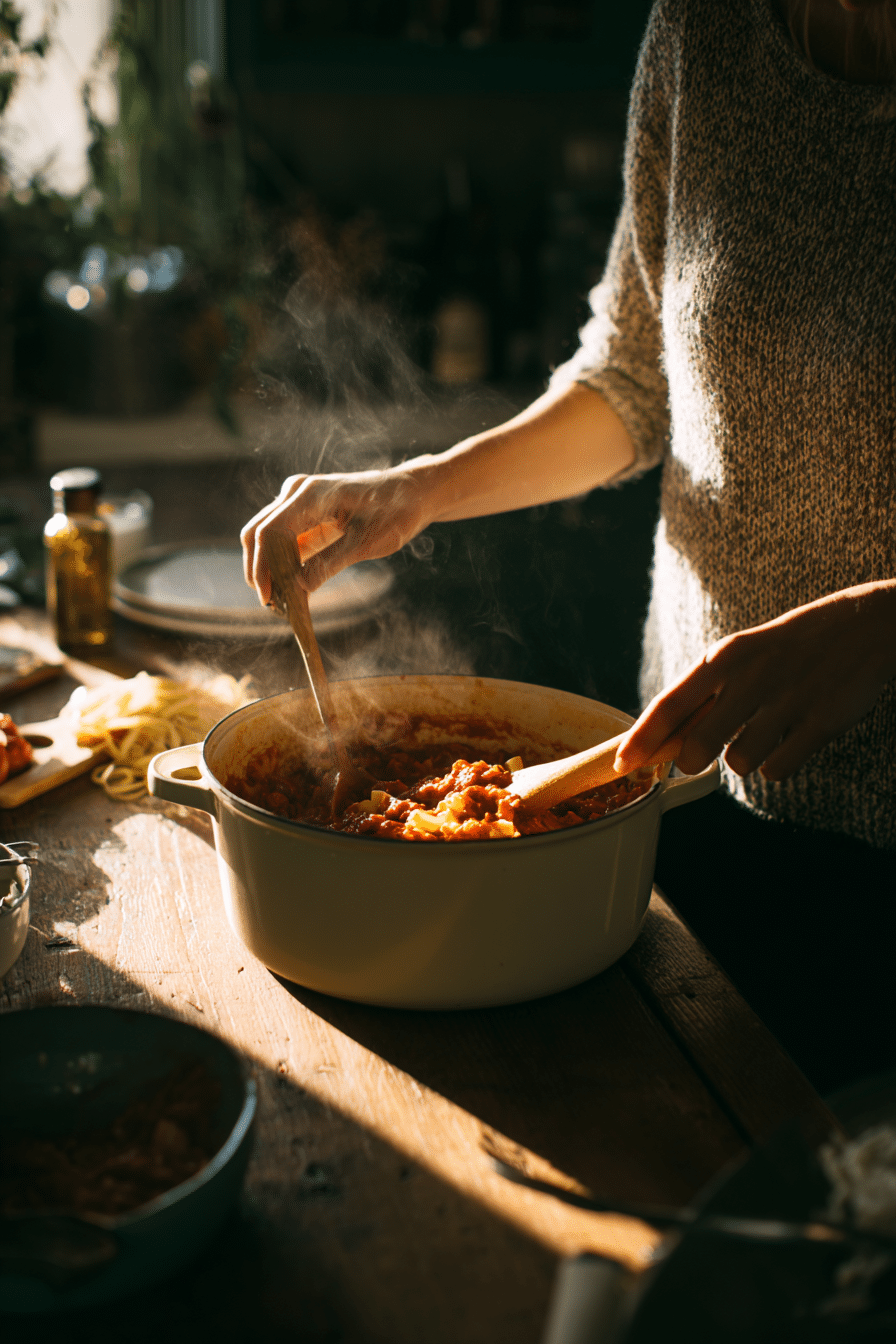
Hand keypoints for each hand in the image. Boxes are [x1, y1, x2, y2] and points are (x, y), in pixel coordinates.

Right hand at [241, 466, 430, 605]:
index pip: (269, 531)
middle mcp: (297, 493)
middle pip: (258, 532)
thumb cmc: (394, 512)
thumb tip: (298, 588)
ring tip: (280, 601)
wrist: (411, 493)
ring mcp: (299, 502)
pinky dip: (284, 563)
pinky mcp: (305, 515)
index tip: (267, 598)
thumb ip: (329, 563)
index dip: (263, 566)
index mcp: (310, 495)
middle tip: (271, 604)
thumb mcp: (365, 542)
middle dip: (260, 569)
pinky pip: (285, 540)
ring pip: (267, 537)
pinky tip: (290, 588)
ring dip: (270, 568)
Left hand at [614, 581, 895, 780]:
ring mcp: (787, 701)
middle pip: (697, 748)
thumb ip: (704, 694)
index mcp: (725, 656)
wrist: (863, 626)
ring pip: (739, 763)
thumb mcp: (742, 654)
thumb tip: (664, 738)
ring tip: (763, 730)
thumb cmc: (787, 647)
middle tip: (704, 750)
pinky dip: (777, 764)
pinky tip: (789, 738)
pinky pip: (777, 770)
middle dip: (694, 759)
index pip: (669, 705)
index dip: (641, 740)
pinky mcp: (820, 723)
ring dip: (744, 758)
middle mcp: (751, 677)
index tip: (621, 765)